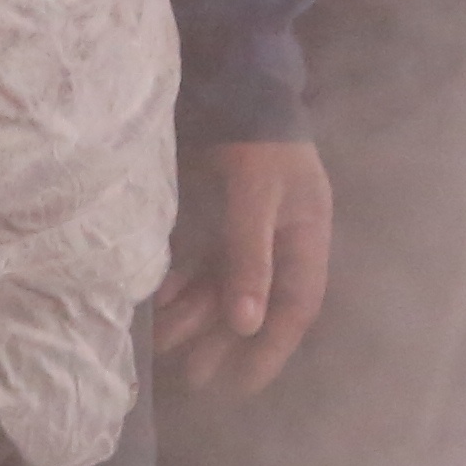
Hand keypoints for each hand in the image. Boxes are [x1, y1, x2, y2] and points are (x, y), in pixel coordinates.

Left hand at [154, 139, 332, 396]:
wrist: (235, 79)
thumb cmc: (256, 138)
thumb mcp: (257, 197)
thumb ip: (251, 258)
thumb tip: (247, 326)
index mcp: (307, 238)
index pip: (294, 309)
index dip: (272, 350)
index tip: (244, 386)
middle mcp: (280, 241)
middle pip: (254, 304)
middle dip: (224, 342)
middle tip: (194, 378)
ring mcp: (247, 229)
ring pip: (222, 286)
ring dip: (195, 315)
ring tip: (163, 344)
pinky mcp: (218, 214)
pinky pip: (201, 262)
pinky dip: (182, 283)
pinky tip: (157, 301)